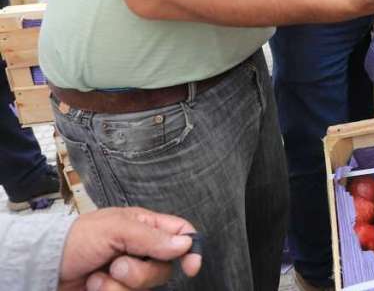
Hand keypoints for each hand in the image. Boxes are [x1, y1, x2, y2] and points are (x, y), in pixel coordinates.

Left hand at [58, 207, 201, 290]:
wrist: (44, 266)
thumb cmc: (76, 239)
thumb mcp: (115, 229)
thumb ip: (151, 236)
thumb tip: (184, 244)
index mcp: (145, 227)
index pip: (181, 233)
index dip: (191, 248)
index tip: (191, 266)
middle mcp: (141, 250)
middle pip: (165, 268)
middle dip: (140, 271)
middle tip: (117, 264)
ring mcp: (128, 273)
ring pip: (145, 287)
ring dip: (120, 285)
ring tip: (99, 275)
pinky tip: (94, 285)